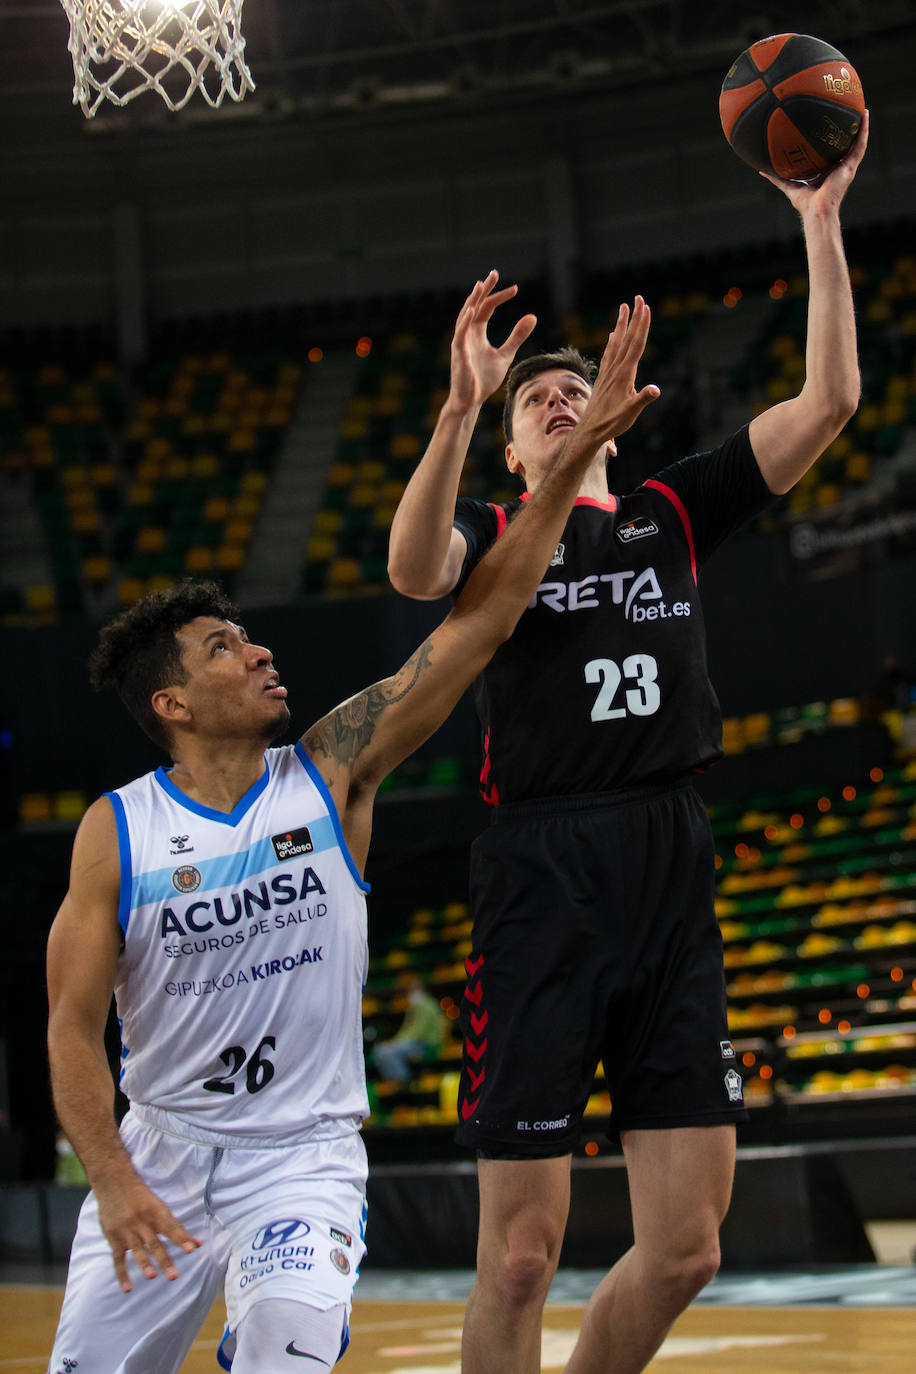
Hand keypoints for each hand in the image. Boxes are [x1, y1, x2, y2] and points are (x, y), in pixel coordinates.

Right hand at [95, 1172, 200, 1291]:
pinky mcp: (114, 1238)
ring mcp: (127, 1230)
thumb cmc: (142, 1197)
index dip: (182, 1238)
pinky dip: (122, 1274)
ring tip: (152, 1276)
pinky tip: (128, 1289)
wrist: (114, 1183)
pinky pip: (118, 1259)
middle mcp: (143, 1222)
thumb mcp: (160, 1207)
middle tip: (174, 1276)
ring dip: (145, 1264)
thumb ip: (177, 1229)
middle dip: (165, 1259)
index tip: (192, 1249)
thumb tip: (197, 1245)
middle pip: (155, 1243)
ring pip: (137, 1250)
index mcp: (157, 1212)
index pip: (172, 1227)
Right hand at [447, 270, 536, 412]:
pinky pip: (460, 334)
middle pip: (475, 306)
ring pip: (465, 316)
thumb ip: (517, 336)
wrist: (471, 401)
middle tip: (494, 273)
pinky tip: (472, 309)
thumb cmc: (484, 380)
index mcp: (477, 333)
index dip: (499, 297)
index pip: (487, 308)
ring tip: (481, 285)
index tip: (515, 289)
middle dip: (484, 290)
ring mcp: (461, 342)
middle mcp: (468, 334)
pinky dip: (465, 321)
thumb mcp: (506, 355)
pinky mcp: (458, 353)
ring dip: (473, 300)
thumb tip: (532, 317)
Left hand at [565, 296, 659, 459]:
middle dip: (634, 317)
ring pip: (617, 342)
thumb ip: (642, 399)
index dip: (642, 325)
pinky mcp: (604, 378)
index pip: (636, 344)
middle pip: (628, 338)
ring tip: (623, 307)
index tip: (646, 307)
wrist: (590, 431)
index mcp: (625, 373)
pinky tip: (613, 335)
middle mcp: (616, 369)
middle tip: (638, 297)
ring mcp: (609, 372)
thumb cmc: (612, 423)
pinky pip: (609, 354)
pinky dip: (613, 341)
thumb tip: (655, 390)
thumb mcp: (630, 413)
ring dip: (622, 324)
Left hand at [761, 108, 868, 214]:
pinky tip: (865, 115)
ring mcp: (847, 166)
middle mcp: (838, 167)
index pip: (830, 152)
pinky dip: (864, 130)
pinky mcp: (851, 166)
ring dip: (860, 126)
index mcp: (827, 171)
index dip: (830, 140)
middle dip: (846, 131)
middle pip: (844, 145)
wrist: (816, 210)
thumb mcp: (789, 185)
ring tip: (861, 110)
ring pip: (856, 142)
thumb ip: (777, 177)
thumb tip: (762, 170)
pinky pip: (860, 145)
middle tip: (846, 113)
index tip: (828, 126)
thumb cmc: (805, 203)